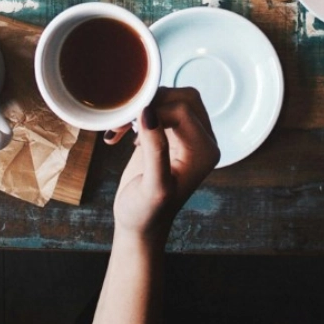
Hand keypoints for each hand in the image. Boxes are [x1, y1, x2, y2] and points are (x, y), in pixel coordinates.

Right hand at [105, 87, 219, 246]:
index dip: (154, 111)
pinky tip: (121, 134)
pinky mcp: (172, 135)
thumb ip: (155, 149)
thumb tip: (149, 112)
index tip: (126, 126)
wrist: (139, 226)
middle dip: (151, 103)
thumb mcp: (152, 186)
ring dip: (144, 107)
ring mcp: (188, 136)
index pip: (183, 110)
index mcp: (205, 151)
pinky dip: (139, 114)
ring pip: (173, 98)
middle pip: (183, 97)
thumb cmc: (146, 214)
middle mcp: (203, 141)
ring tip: (118, 129)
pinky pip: (161, 108)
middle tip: (122, 122)